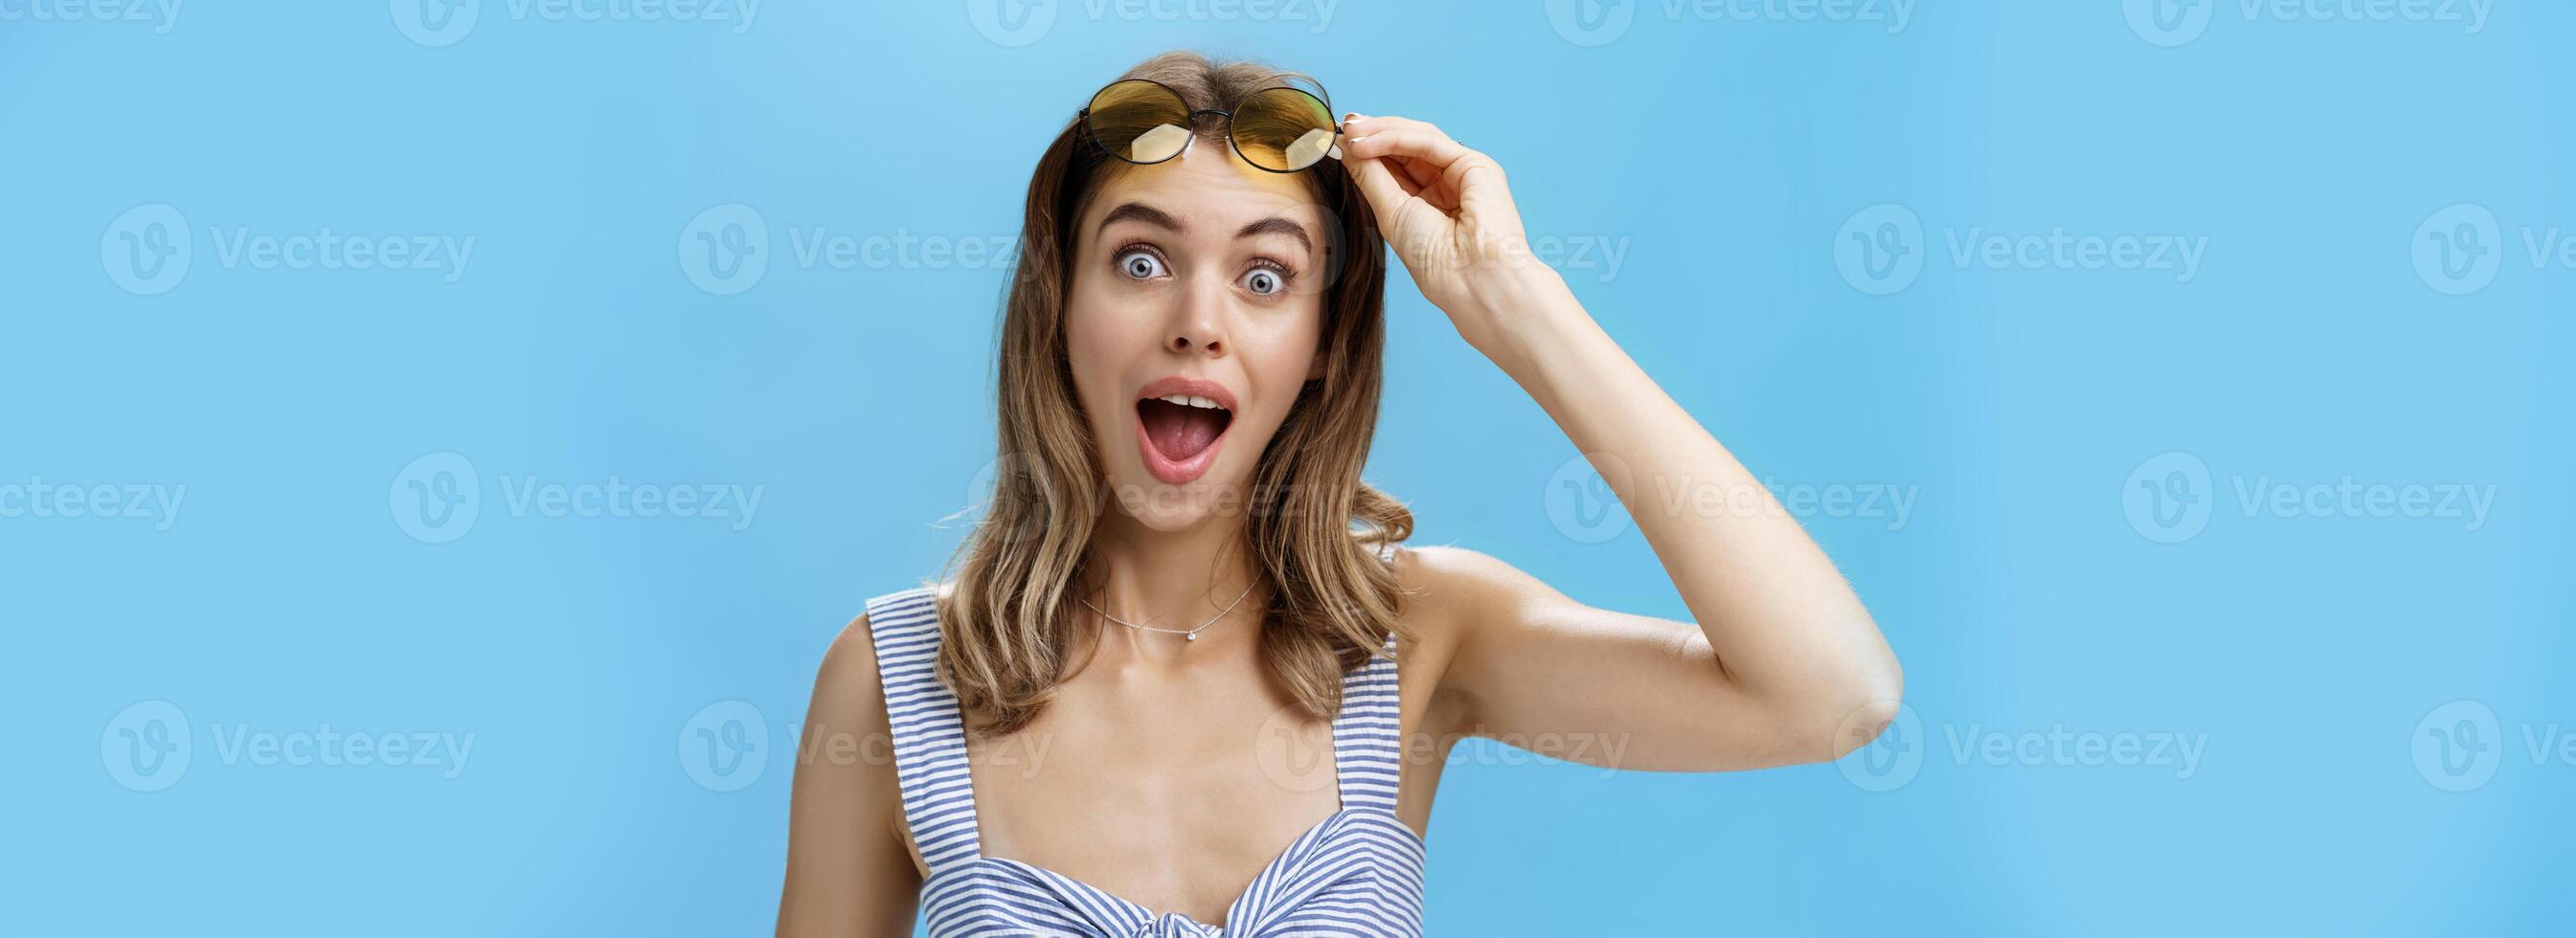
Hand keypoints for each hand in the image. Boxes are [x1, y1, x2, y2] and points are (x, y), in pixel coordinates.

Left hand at [1340, 115, 1563, 349]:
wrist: (1472, 281)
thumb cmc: (1436, 261)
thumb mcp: (1390, 214)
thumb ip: (1370, 177)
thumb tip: (1346, 146)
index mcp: (1431, 200)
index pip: (1396, 164)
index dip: (1367, 150)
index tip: (1335, 141)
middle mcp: (1448, 183)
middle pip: (1406, 145)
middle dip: (1372, 134)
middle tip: (1340, 128)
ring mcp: (1463, 172)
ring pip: (1417, 137)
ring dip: (1380, 131)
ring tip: (1350, 132)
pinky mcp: (1475, 164)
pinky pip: (1429, 142)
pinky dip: (1396, 138)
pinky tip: (1367, 142)